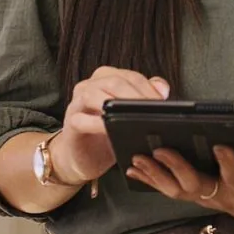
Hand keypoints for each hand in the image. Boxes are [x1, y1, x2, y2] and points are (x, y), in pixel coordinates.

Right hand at [53, 66, 169, 184]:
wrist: (83, 158)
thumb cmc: (107, 134)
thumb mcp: (129, 116)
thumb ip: (145, 98)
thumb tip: (162, 89)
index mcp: (107, 78)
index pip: (131, 76)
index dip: (148, 88)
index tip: (162, 103)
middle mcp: (90, 85)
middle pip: (115, 81)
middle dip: (135, 96)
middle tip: (150, 112)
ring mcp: (77, 102)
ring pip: (94, 94)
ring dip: (116, 106)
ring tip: (132, 119)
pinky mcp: (71, 122)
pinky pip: (81, 119)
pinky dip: (97, 123)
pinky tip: (110, 130)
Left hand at [127, 145, 233, 233]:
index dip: (229, 165)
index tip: (222, 147)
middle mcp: (224, 198)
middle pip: (195, 185)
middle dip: (176, 167)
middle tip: (159, 150)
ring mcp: (210, 198)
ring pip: (178, 189)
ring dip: (156, 175)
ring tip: (136, 159)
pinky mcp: (203, 195)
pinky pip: (173, 189)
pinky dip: (153, 179)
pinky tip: (135, 169)